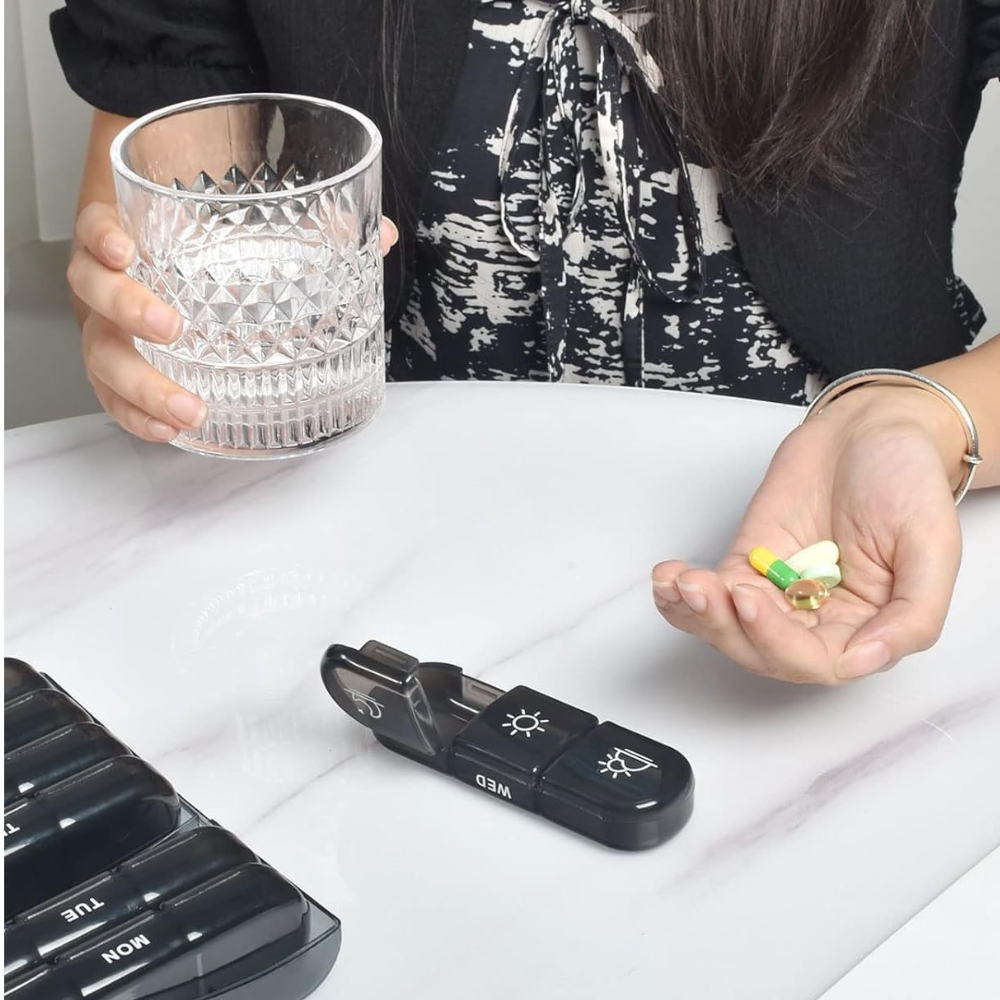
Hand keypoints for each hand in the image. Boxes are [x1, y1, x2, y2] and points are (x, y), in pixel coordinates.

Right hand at [68, 203, 399, 441]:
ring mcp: (110, 329)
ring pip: (101, 356)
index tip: (124, 247)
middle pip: (93, 294)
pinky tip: (168, 432)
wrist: (166, 258)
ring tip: (185, 409)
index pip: (96, 226)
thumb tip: (382, 233)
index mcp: (130, 236)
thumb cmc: (203, 246)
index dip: (101, 235)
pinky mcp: (121, 369)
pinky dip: (137, 417)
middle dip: (127, 310)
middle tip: (170, 328)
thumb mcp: (249, 225)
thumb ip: (315, 227)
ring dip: (140, 386)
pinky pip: (114, 397)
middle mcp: (109, 282)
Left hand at [651, 387, 965, 683]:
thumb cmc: (908, 482)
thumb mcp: (934, 546)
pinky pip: (712, 593)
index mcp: (866, 628)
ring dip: (696, 615)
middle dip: (726, 627)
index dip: (777, 641)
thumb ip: (914, 614)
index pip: (815, 661)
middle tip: (705, 590)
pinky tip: (667, 579)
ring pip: (730, 628)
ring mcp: (779, 593)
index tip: (751, 599)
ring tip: (679, 583)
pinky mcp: (749, 564)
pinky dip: (682, 595)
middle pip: (762, 651)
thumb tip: (864, 660)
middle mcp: (819, 620)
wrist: (870, 430)